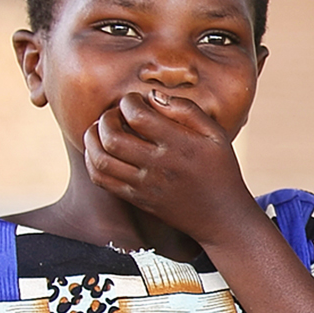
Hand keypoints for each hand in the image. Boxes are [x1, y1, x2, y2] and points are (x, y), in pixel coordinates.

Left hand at [83, 90, 260, 243]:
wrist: (221, 215)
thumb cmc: (220, 170)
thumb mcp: (216, 135)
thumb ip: (188, 110)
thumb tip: (154, 96)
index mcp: (180, 145)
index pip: (138, 116)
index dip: (129, 101)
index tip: (134, 100)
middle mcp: (159, 165)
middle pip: (113, 136)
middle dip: (107, 117)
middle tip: (115, 113)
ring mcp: (144, 184)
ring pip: (101, 158)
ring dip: (93, 138)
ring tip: (101, 129)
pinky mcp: (136, 199)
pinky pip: (102, 179)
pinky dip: (92, 160)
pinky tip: (100, 150)